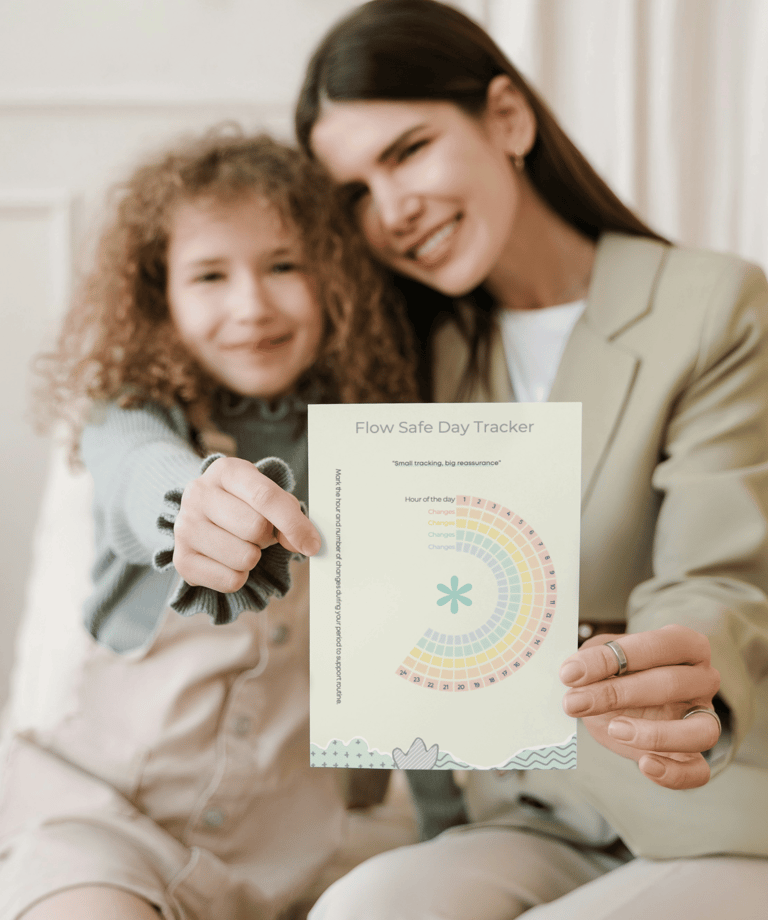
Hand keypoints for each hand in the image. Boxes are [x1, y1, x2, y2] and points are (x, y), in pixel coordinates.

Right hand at [172, 456, 320, 592]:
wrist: (203, 514)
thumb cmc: (244, 503)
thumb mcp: (267, 495)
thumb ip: (289, 514)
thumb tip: (306, 544)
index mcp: (226, 471)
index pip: (265, 497)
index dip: (293, 523)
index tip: (312, 544)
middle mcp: (198, 494)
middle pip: (255, 528)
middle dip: (267, 537)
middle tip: (259, 533)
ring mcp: (185, 527)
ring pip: (244, 558)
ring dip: (253, 557)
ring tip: (241, 543)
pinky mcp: (181, 560)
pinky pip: (230, 581)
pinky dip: (239, 576)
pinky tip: (229, 560)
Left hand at [560, 625, 720, 788]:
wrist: (618, 704)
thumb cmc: (616, 672)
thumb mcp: (602, 659)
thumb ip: (593, 661)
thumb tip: (574, 674)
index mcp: (685, 645)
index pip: (659, 645)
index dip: (614, 657)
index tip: (570, 673)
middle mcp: (702, 680)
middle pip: (672, 684)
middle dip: (616, 693)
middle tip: (574, 702)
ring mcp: (704, 719)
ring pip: (699, 732)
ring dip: (655, 734)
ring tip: (614, 730)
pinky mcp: (695, 756)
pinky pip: (698, 771)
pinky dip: (674, 774)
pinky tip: (644, 764)